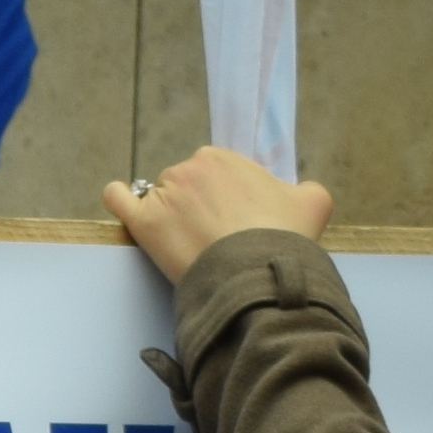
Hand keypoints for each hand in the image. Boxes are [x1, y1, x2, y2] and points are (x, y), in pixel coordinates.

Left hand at [112, 145, 333, 277]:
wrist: (257, 273)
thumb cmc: (284, 238)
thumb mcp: (313, 202)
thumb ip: (303, 189)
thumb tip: (298, 191)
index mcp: (222, 158)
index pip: (212, 173)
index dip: (221, 197)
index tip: (230, 220)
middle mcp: (188, 168)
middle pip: (184, 185)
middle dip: (195, 207)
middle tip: (213, 238)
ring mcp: (163, 195)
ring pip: (158, 199)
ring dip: (168, 216)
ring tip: (187, 245)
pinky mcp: (143, 222)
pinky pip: (118, 199)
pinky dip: (119, 199)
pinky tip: (122, 202)